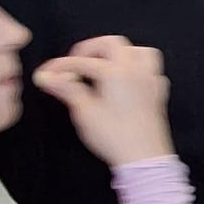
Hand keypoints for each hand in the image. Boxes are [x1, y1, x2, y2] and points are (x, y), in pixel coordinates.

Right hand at [33, 35, 173, 167]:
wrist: (144, 159)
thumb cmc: (113, 136)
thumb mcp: (84, 112)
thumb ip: (67, 88)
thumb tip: (46, 76)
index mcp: (116, 72)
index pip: (83, 62)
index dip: (61, 66)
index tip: (45, 74)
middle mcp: (136, 70)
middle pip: (113, 44)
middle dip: (90, 49)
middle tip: (75, 64)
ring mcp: (150, 81)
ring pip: (138, 51)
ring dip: (119, 54)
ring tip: (104, 67)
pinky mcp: (158, 94)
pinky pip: (150, 70)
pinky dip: (137, 69)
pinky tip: (126, 81)